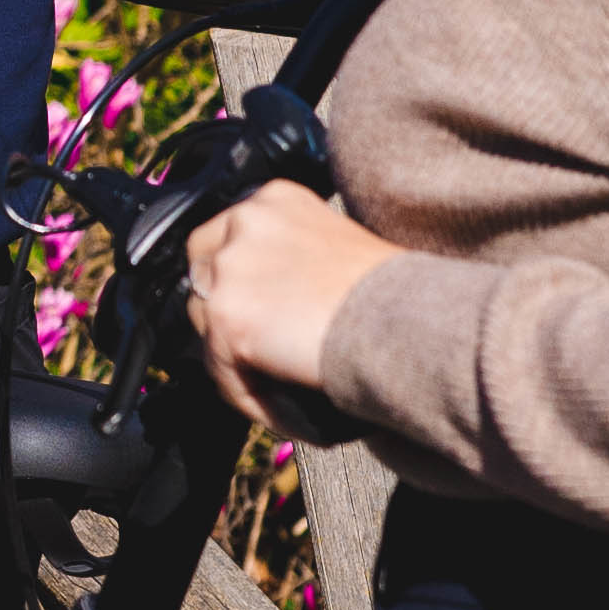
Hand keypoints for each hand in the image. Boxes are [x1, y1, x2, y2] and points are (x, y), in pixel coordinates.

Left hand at [183, 181, 403, 430]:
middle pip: (202, 276)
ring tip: (275, 390)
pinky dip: (250, 397)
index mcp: (273, 198)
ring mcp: (230, 268)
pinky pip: (223, 372)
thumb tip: (267, 299)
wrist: (405, 319)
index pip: (223, 238)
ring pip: (207, 327)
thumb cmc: (392, 293)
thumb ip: (289, 257)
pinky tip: (284, 410)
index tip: (254, 311)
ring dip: (235, 361)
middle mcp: (244, 221)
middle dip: (222, 313)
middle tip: (255, 352)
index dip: (233, 280)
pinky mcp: (225, 317)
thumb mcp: (333, 245)